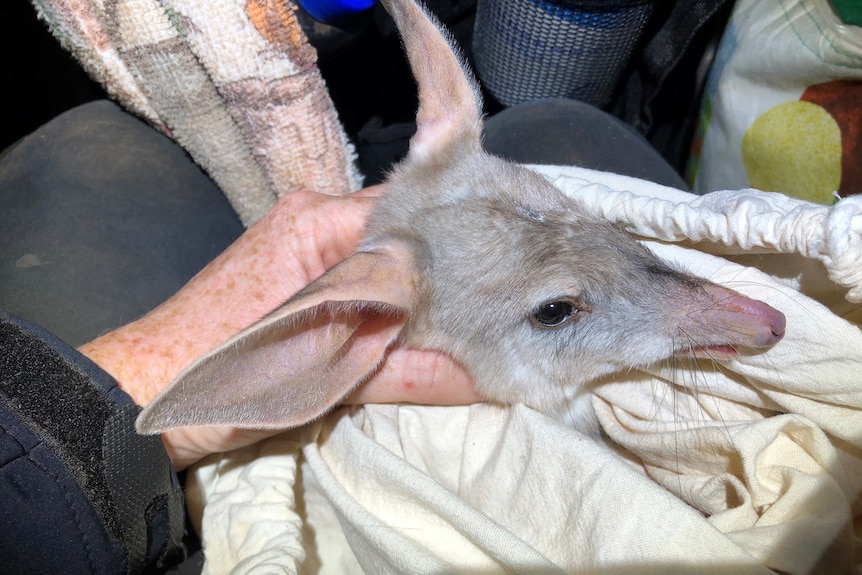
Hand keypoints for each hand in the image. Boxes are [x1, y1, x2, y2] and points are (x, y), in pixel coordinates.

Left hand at [79, 187, 478, 469]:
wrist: (142, 393)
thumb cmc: (222, 377)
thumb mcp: (326, 378)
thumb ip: (412, 372)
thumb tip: (487, 379)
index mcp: (316, 221)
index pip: (412, 214)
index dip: (458, 247)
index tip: (500, 279)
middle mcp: (310, 217)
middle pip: (400, 233)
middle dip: (441, 271)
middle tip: (492, 305)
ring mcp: (299, 241)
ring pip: (379, 255)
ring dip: (412, 288)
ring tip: (464, 316)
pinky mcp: (294, 271)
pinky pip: (356, 272)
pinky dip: (383, 297)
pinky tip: (412, 325)